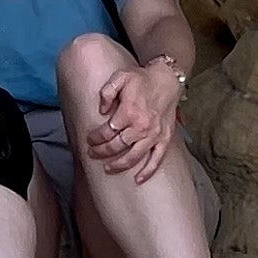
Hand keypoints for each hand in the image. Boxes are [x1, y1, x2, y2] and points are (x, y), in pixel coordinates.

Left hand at [87, 56, 179, 184]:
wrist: (167, 80)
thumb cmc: (142, 79)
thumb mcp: (120, 77)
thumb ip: (107, 91)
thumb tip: (101, 110)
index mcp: (129, 112)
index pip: (107, 131)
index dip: (96, 137)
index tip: (89, 139)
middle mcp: (142, 126)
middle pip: (117, 146)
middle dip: (102, 151)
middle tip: (92, 153)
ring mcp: (154, 135)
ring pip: (134, 157)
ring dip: (119, 165)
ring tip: (107, 169)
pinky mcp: (164, 139)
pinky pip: (156, 159)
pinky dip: (148, 171)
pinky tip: (138, 180)